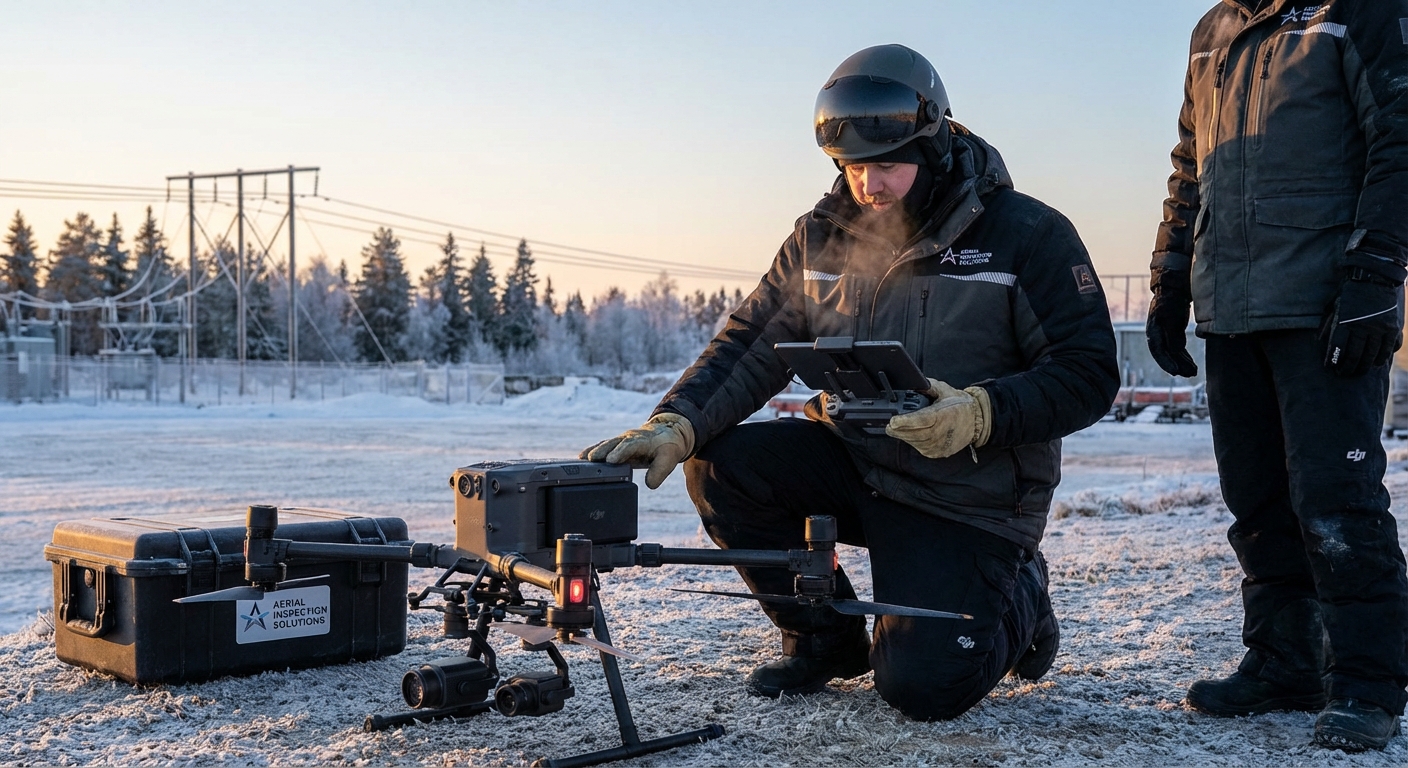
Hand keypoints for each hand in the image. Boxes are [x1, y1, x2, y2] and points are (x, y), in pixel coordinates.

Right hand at [579, 412, 695, 488]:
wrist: (666, 433)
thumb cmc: (667, 447)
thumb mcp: (669, 460)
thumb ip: (660, 471)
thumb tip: (650, 484)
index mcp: (642, 440)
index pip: (630, 445)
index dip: (620, 452)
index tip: (611, 460)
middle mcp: (629, 438)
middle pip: (613, 443)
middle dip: (602, 450)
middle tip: (590, 459)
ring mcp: (621, 440)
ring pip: (606, 444)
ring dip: (594, 450)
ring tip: (581, 459)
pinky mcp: (617, 445)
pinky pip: (603, 446)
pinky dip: (593, 451)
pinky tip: (581, 458)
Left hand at [885, 379, 991, 458]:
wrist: (976, 421)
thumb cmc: (959, 404)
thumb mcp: (945, 389)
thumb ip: (927, 386)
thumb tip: (912, 382)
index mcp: (944, 415)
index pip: (922, 420)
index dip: (906, 421)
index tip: (893, 421)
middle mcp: (943, 433)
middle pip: (915, 434)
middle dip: (899, 430)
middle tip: (890, 424)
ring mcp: (940, 445)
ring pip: (915, 442)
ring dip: (905, 435)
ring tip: (901, 427)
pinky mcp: (938, 453)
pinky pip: (920, 448)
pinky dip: (913, 441)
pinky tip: (912, 433)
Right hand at [1146, 267, 1197, 376]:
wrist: (1173, 289)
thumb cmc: (1170, 300)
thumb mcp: (1171, 315)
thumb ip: (1173, 333)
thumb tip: (1175, 350)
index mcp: (1153, 331)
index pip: (1158, 350)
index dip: (1166, 362)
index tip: (1176, 372)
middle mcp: (1157, 336)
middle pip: (1166, 355)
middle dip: (1177, 366)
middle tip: (1190, 374)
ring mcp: (1165, 336)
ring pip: (1173, 354)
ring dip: (1183, 363)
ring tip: (1194, 372)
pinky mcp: (1173, 334)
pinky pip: (1178, 350)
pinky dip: (1184, 358)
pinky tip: (1192, 365)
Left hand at [1323, 269, 1402, 376]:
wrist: (1374, 276)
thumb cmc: (1350, 291)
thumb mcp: (1334, 306)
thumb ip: (1327, 324)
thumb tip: (1318, 341)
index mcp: (1346, 322)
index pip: (1339, 349)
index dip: (1335, 361)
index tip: (1331, 368)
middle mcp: (1363, 327)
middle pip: (1356, 355)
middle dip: (1349, 368)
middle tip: (1345, 374)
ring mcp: (1380, 328)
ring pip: (1374, 355)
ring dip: (1366, 366)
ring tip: (1360, 371)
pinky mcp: (1393, 326)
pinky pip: (1390, 347)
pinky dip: (1383, 356)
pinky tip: (1377, 361)